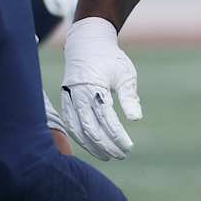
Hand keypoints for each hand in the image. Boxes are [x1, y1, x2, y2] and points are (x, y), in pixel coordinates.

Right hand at [60, 16, 141, 160]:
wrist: (86, 44)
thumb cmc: (110, 59)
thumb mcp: (125, 74)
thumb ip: (130, 97)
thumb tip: (136, 119)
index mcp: (94, 87)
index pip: (106, 119)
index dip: (117, 136)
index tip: (129, 147)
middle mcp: (77, 95)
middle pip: (91, 129)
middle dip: (106, 145)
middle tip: (122, 155)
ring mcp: (68, 99)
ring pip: (77, 130)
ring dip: (92, 146)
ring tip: (107, 156)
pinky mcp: (65, 101)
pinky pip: (70, 125)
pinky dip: (79, 139)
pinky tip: (91, 147)